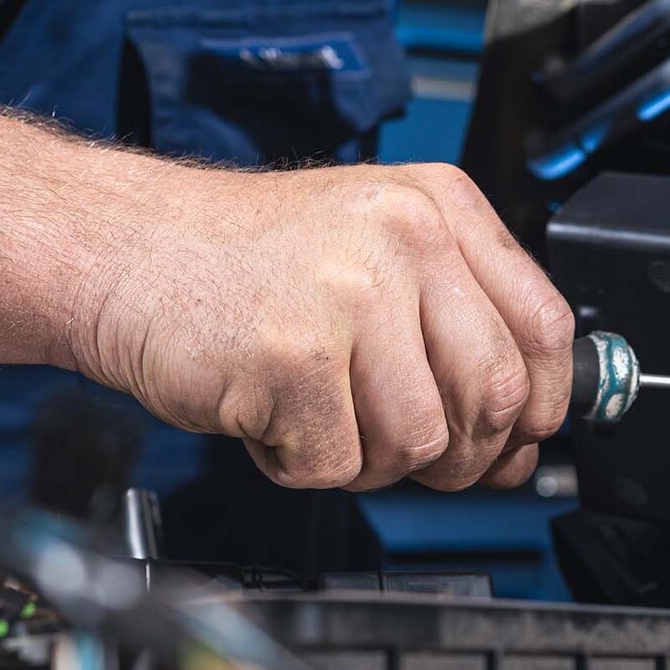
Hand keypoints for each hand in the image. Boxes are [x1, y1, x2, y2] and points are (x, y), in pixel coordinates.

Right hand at [70, 163, 573, 491]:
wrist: (123, 250)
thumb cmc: (245, 260)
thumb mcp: (374, 249)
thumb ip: (458, 320)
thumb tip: (528, 433)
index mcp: (439, 205)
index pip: (545, 326)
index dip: (542, 403)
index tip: (518, 436)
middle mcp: (406, 237)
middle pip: (496, 394)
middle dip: (461, 451)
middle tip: (410, 450)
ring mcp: (350, 293)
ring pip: (421, 440)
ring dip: (372, 461)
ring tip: (323, 420)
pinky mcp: (294, 354)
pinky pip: (338, 463)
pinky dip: (302, 464)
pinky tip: (274, 418)